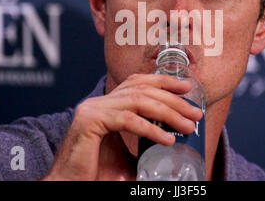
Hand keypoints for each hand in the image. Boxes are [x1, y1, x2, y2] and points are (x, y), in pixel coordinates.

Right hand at [42, 74, 202, 180]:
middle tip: (195, 113)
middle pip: (142, 89)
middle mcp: (99, 102)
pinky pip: (128, 120)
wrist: (69, 184)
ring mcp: (93, 109)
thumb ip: (144, 141)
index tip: (187, 86)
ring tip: (188, 126)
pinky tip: (168, 139)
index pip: (138, 82)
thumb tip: (174, 139)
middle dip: (173, 99)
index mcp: (107, 104)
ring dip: (168, 112)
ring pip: (138, 101)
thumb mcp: (126, 151)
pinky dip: (151, 128)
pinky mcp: (90, 122)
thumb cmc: (96, 172)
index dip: (164, 81)